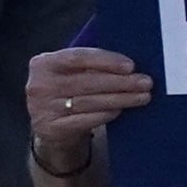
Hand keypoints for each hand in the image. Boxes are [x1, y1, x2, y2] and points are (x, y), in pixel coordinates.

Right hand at [25, 48, 155, 168]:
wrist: (50, 124)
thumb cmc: (69, 90)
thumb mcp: (71, 72)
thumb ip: (91, 64)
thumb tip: (130, 64)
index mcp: (43, 63)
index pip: (77, 57)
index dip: (106, 61)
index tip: (131, 66)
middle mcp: (39, 85)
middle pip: (87, 81)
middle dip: (121, 82)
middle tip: (146, 83)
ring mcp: (43, 108)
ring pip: (89, 101)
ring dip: (121, 99)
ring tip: (143, 96)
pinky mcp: (51, 128)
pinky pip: (86, 119)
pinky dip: (107, 114)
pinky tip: (122, 110)